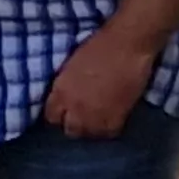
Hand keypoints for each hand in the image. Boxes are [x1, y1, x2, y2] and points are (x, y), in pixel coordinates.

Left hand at [40, 27, 158, 139]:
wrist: (127, 44)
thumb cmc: (100, 46)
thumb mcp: (72, 67)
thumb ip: (66, 85)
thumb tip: (67, 97)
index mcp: (61, 91)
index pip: (52, 117)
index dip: (60, 116)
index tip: (67, 113)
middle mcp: (74, 106)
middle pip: (70, 130)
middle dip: (75, 125)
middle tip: (84, 118)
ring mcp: (95, 114)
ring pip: (89, 134)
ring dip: (92, 129)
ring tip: (98, 121)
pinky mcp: (117, 116)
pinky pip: (109, 132)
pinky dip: (109, 129)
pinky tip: (111, 121)